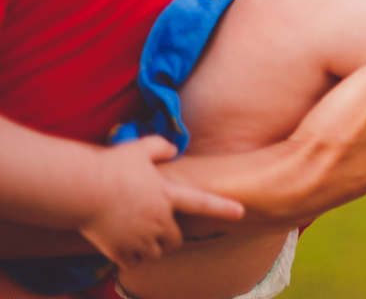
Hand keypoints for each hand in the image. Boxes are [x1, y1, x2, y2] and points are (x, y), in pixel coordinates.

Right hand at [81, 136, 242, 268]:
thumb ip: (161, 146)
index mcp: (167, 194)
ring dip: (151, 248)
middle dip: (172, 237)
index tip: (241, 212)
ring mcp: (140, 236)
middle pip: (176, 239)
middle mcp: (158, 218)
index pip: (202, 202)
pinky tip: (121, 244)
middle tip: (159, 229)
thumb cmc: (110, 166)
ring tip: (137, 234)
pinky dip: (130, 257)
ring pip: (156, 253)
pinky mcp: (120, 250)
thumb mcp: (138, 147)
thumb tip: (173, 149)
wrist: (80, 188)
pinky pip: (133, 262)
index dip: (222, 208)